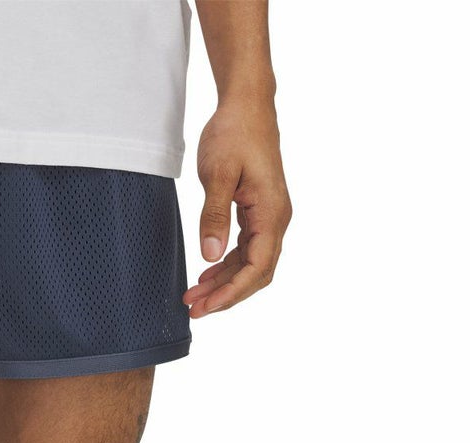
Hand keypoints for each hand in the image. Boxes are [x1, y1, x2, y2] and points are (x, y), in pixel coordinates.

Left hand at [184, 100, 290, 316]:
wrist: (246, 106)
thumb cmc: (234, 133)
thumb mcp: (219, 174)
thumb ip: (214, 216)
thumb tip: (210, 255)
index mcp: (271, 211)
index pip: (258, 266)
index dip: (233, 292)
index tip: (207, 306)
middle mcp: (276, 218)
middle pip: (256, 272)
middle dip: (226, 295)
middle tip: (194, 309)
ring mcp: (268, 217)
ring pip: (250, 264)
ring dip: (224, 284)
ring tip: (193, 297)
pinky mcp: (257, 213)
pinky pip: (246, 250)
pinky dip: (226, 267)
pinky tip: (206, 276)